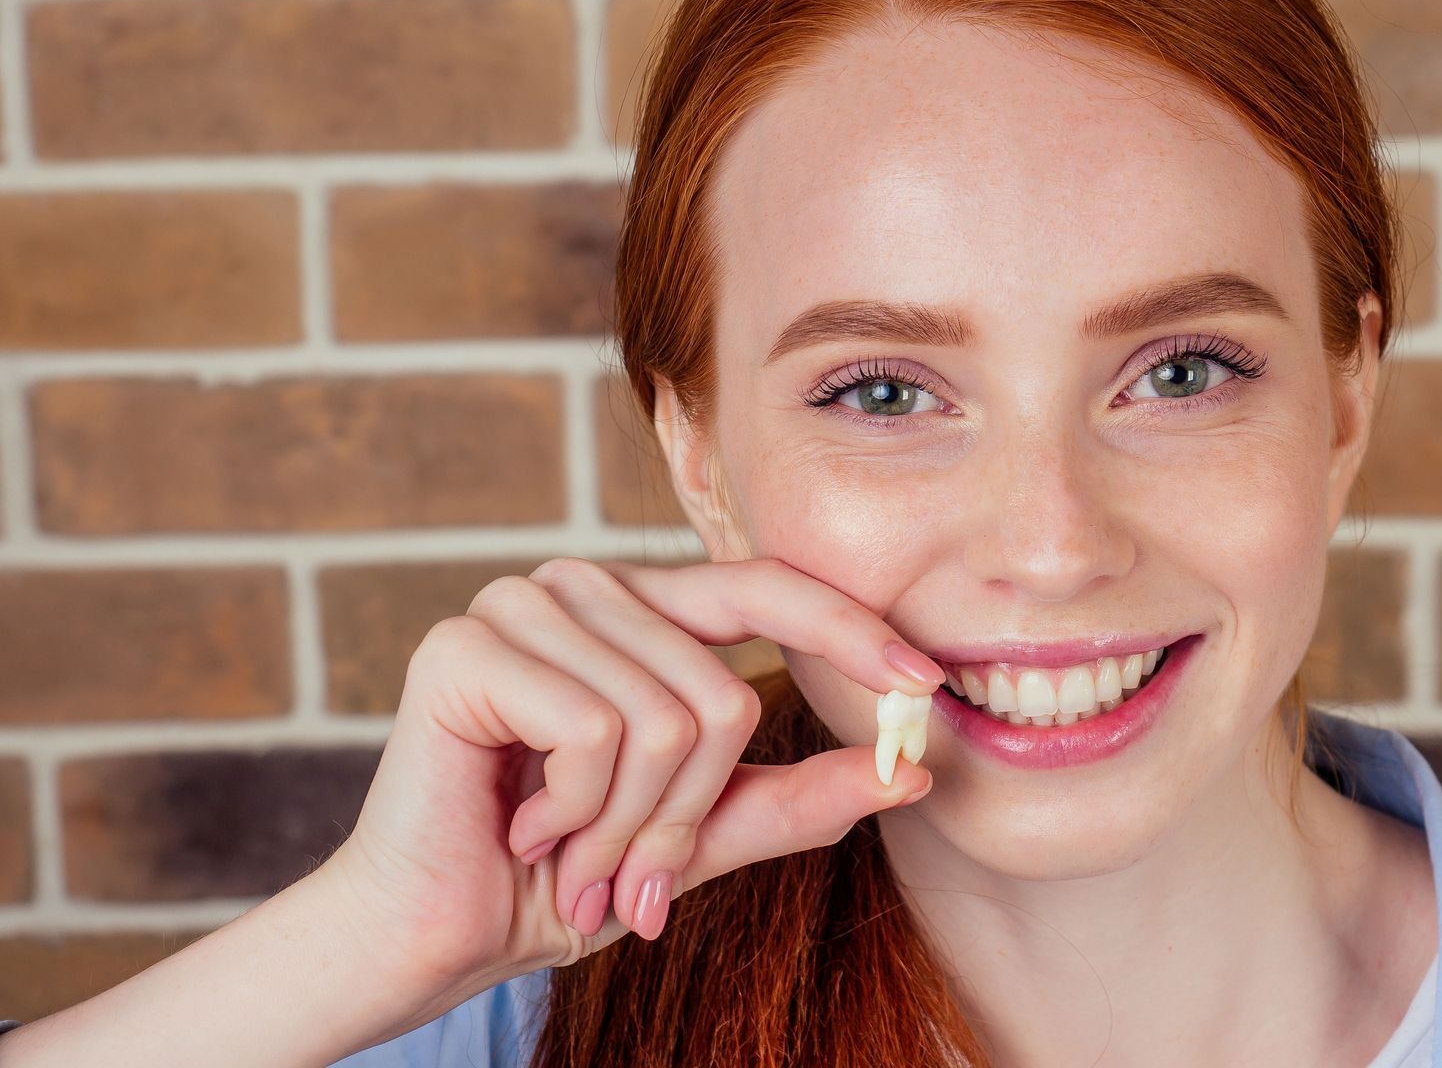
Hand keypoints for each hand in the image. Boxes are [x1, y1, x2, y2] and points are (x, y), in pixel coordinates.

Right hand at [317, 555, 941, 1012]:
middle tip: (628, 878)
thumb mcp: (701, 837)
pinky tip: (524, 825)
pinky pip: (596, 731)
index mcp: (642, 611)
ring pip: (666, 719)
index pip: (768, 588)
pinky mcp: (467, 645)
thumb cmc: (562, 878)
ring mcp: (522, 604)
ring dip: (626, 829)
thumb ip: (798, 796)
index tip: (926, 686)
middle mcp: (585, 588)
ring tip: (570, 856)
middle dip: (685, 817)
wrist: (434, 934)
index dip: (851, 631)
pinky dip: (578, 811)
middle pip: (722, 692)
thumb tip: (912, 771)